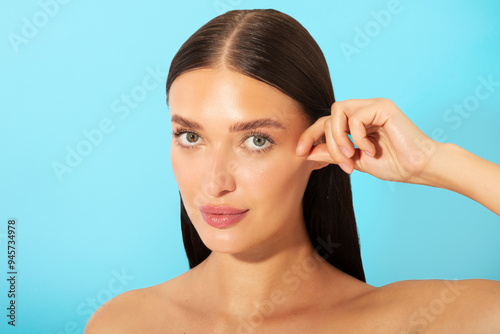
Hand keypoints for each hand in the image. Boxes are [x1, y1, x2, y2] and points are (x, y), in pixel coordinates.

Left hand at [296, 98, 439, 183]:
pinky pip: (355, 117)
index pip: (324, 122)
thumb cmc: (393, 164)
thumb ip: (334, 154)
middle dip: (328, 143)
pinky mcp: (383, 107)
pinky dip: (358, 136)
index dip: (309, 135)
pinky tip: (370, 149)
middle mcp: (363, 109)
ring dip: (339, 139)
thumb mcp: (355, 161)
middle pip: (328, 117)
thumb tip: (308, 152)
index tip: (299, 152)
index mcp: (356, 121)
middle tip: (344, 163)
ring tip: (352, 157)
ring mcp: (372, 105)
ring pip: (337, 112)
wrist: (419, 168)